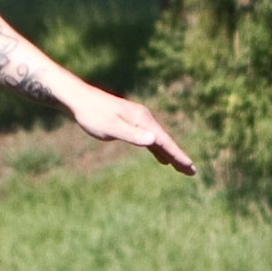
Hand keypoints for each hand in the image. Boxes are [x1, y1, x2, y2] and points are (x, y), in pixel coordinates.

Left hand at [63, 82, 196, 175]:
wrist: (79, 98)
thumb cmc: (92, 115)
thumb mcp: (110, 127)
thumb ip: (132, 135)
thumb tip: (154, 140)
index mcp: (142, 120)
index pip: (164, 141)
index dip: (177, 155)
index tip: (190, 167)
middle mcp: (144, 119)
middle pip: (165, 141)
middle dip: (178, 157)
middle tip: (192, 172)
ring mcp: (139, 120)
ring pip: (159, 140)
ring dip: (170, 154)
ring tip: (181, 167)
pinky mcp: (131, 122)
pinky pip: (150, 138)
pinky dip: (158, 149)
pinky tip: (160, 157)